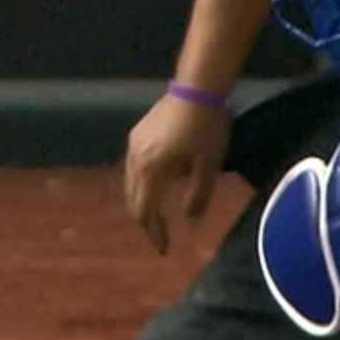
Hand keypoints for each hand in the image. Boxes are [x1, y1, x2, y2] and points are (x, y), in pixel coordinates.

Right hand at [122, 91, 231, 253]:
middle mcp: (136, 160)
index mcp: (152, 171)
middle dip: (146, 222)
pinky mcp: (137, 133)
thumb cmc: (208, 129)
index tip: (164, 249)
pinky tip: (156, 184)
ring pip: (130, 183)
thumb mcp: (209, 167)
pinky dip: (141, 184)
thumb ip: (198, 197)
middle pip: (133, 201)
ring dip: (142, 202)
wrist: (198, 89)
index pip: (146, 212)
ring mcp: (133, 145)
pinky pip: (133, 167)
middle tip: (160, 237)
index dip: (154, 234)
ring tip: (157, 215)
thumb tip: (190, 222)